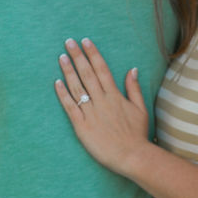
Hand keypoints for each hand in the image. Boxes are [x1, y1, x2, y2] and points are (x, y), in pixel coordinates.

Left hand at [56, 38, 149, 176]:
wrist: (131, 156)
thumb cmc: (137, 134)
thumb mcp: (140, 109)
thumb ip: (134, 88)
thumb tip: (132, 69)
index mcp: (115, 95)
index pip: (102, 69)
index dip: (92, 54)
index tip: (85, 41)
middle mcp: (101, 101)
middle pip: (87, 74)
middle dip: (77, 56)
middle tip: (68, 42)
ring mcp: (91, 113)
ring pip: (77, 87)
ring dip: (68, 71)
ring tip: (61, 57)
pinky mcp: (82, 126)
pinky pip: (70, 107)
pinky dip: (63, 94)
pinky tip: (56, 83)